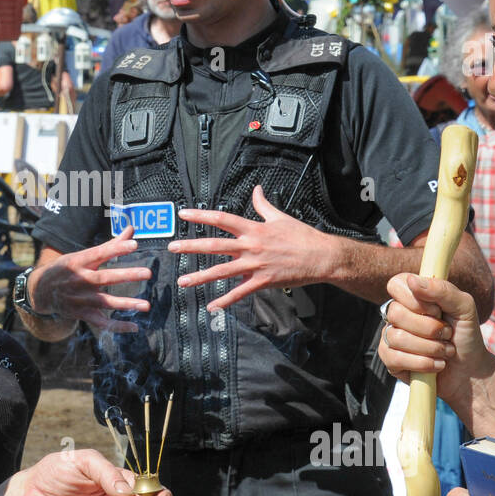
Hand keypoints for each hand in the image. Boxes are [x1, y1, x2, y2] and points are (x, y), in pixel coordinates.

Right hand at [28, 226, 151, 332]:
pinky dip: (117, 326)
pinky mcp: (82, 314)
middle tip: (147, 272)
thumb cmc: (67, 268)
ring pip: (105, 302)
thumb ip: (110, 245)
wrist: (41, 291)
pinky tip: (134, 327)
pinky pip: (101, 322)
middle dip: (126, 275)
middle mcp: (79, 280)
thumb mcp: (82, 255)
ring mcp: (80, 299)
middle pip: (105, 278)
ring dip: (126, 304)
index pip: (99, 254)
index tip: (134, 244)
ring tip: (146, 305)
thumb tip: (131, 229)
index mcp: (79, 262)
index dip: (116, 249)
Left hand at [168, 185, 337, 309]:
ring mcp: (255, 265)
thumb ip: (263, 204)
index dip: (201, 215)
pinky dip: (225, 301)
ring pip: (222, 271)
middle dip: (191, 247)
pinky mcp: (263, 282)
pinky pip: (240, 293)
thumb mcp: (280, 216)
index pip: (221, 218)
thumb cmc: (302, 236)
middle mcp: (250, 246)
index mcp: (253, 229)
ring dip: (200, 277)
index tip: (183, 214)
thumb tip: (256, 189)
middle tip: (172, 248)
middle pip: (215, 245)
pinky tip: (211, 306)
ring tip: (182, 281)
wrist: (322, 257)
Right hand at [378, 273, 493, 412]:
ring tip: (444, 351)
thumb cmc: (466, 335)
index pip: (396, 285)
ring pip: (397, 337)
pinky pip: (395, 358)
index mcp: (413, 297)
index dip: (415, 299)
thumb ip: (442, 290)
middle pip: (396, 313)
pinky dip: (423, 363)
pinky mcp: (390, 360)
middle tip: (446, 333)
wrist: (471, 370)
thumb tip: (412, 280)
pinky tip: (435, 364)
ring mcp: (391, 337)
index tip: (437, 310)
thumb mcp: (464, 307)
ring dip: (430, 347)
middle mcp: (398, 315)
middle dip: (429, 328)